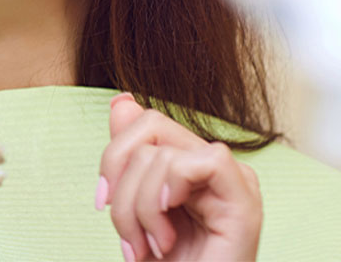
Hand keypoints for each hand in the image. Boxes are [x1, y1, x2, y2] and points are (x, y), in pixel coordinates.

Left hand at [97, 93, 261, 260]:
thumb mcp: (132, 207)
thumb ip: (129, 155)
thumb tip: (122, 101)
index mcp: (186, 164)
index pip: (142, 121)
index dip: (112, 156)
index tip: (103, 203)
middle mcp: (212, 167)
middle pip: (148, 126)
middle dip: (120, 182)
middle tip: (126, 233)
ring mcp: (233, 181)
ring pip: (160, 154)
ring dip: (138, 210)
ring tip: (150, 246)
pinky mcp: (244, 199)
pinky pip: (200, 161)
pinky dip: (168, 194)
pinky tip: (167, 229)